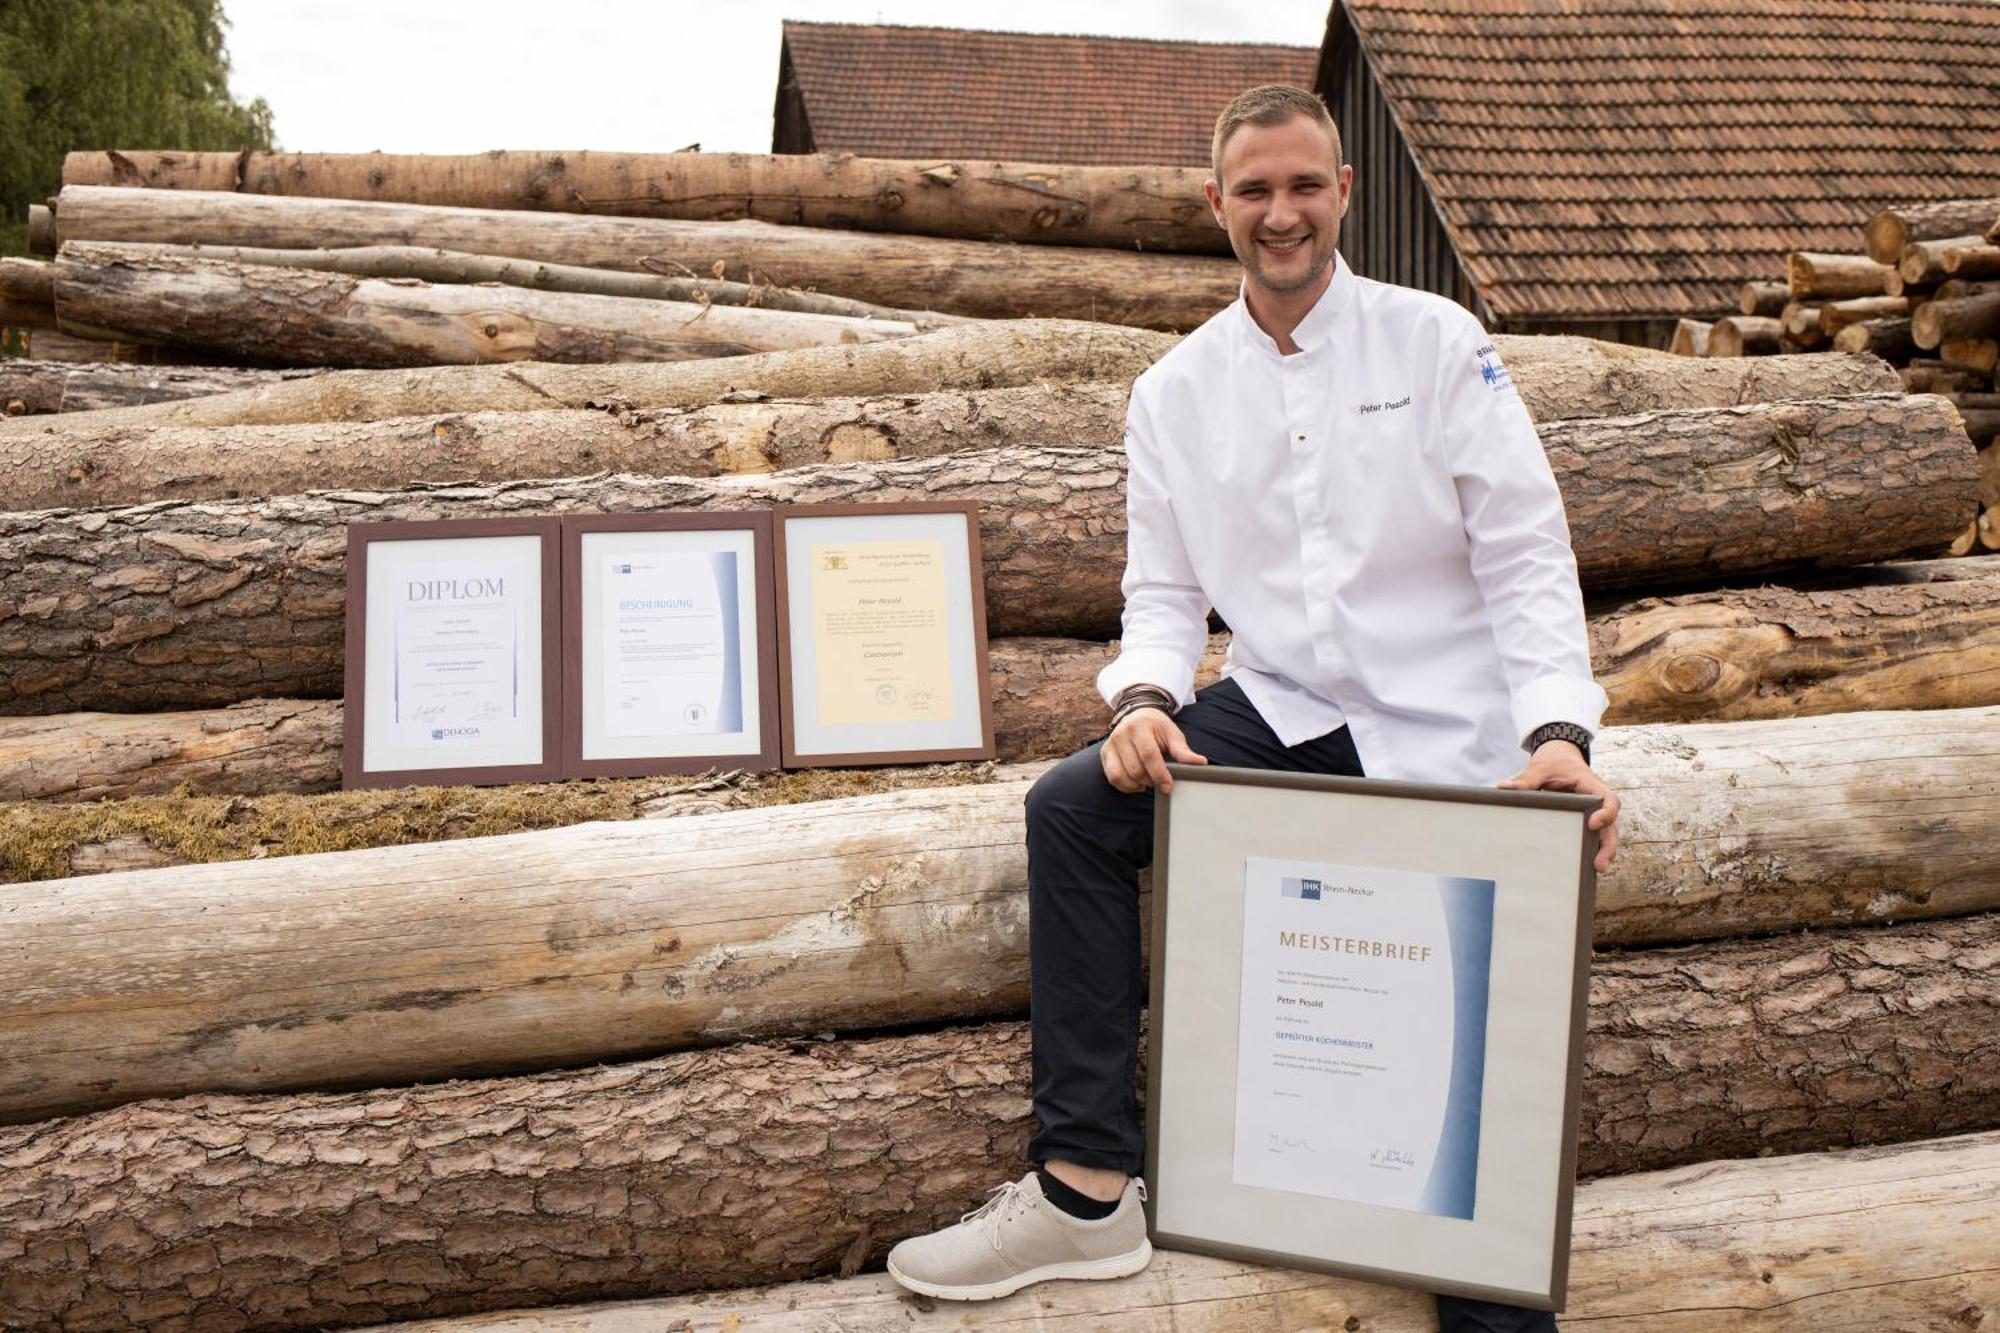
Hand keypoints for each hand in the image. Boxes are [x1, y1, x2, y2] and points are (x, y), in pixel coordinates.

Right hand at [1101, 706, 1207, 793]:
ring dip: (1138, 785)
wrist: (1137, 715)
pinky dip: (1126, 786)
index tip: (1168, 786)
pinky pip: (1112, 778)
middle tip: (1160, 781)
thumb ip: (1183, 751)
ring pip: (1122, 776)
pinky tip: (1137, 783)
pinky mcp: (1105, 754)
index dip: (1159, 774)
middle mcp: (1121, 734)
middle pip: (1135, 769)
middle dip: (1150, 781)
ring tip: (1148, 781)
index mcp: (1140, 726)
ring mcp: (1110, 744)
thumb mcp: (1172, 734)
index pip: (1149, 755)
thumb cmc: (1157, 727)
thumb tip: (1200, 763)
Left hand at [1499, 740, 1620, 872]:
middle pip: (1610, 826)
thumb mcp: (1540, 768)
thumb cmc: (1554, 763)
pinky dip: (1589, 851)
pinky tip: (1581, 868)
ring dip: (1601, 853)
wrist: (1559, 758)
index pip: (1609, 801)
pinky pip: (1590, 838)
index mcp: (1591, 786)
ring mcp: (1593, 815)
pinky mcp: (1584, 823)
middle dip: (1607, 846)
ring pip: (1604, 836)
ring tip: (1595, 870)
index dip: (1606, 813)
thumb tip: (1503, 788)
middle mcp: (1597, 803)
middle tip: (1599, 864)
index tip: (1593, 823)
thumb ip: (1526, 779)